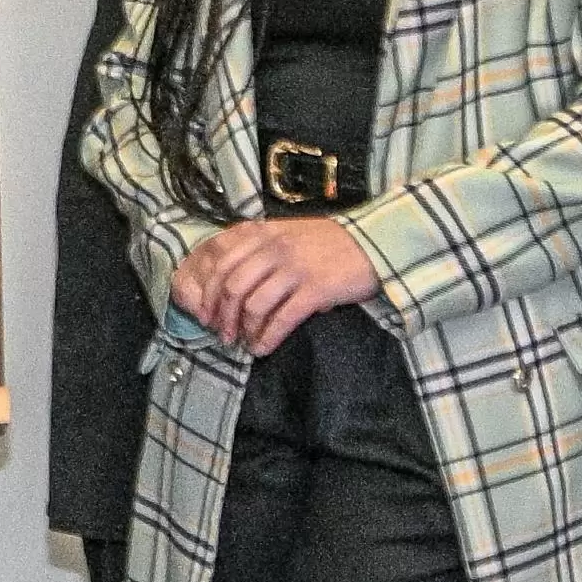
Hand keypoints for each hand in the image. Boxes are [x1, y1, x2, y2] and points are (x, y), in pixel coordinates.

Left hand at [168, 212, 383, 356]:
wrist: (374, 244)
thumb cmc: (330, 242)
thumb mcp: (290, 232)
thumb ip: (260, 245)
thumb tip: (232, 278)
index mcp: (264, 233)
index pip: (222, 262)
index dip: (209, 292)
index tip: (206, 314)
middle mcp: (275, 248)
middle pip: (233, 286)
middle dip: (223, 316)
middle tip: (223, 335)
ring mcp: (295, 268)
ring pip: (254, 304)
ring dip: (244, 330)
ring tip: (244, 344)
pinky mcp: (315, 289)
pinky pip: (281, 319)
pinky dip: (267, 338)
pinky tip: (262, 349)